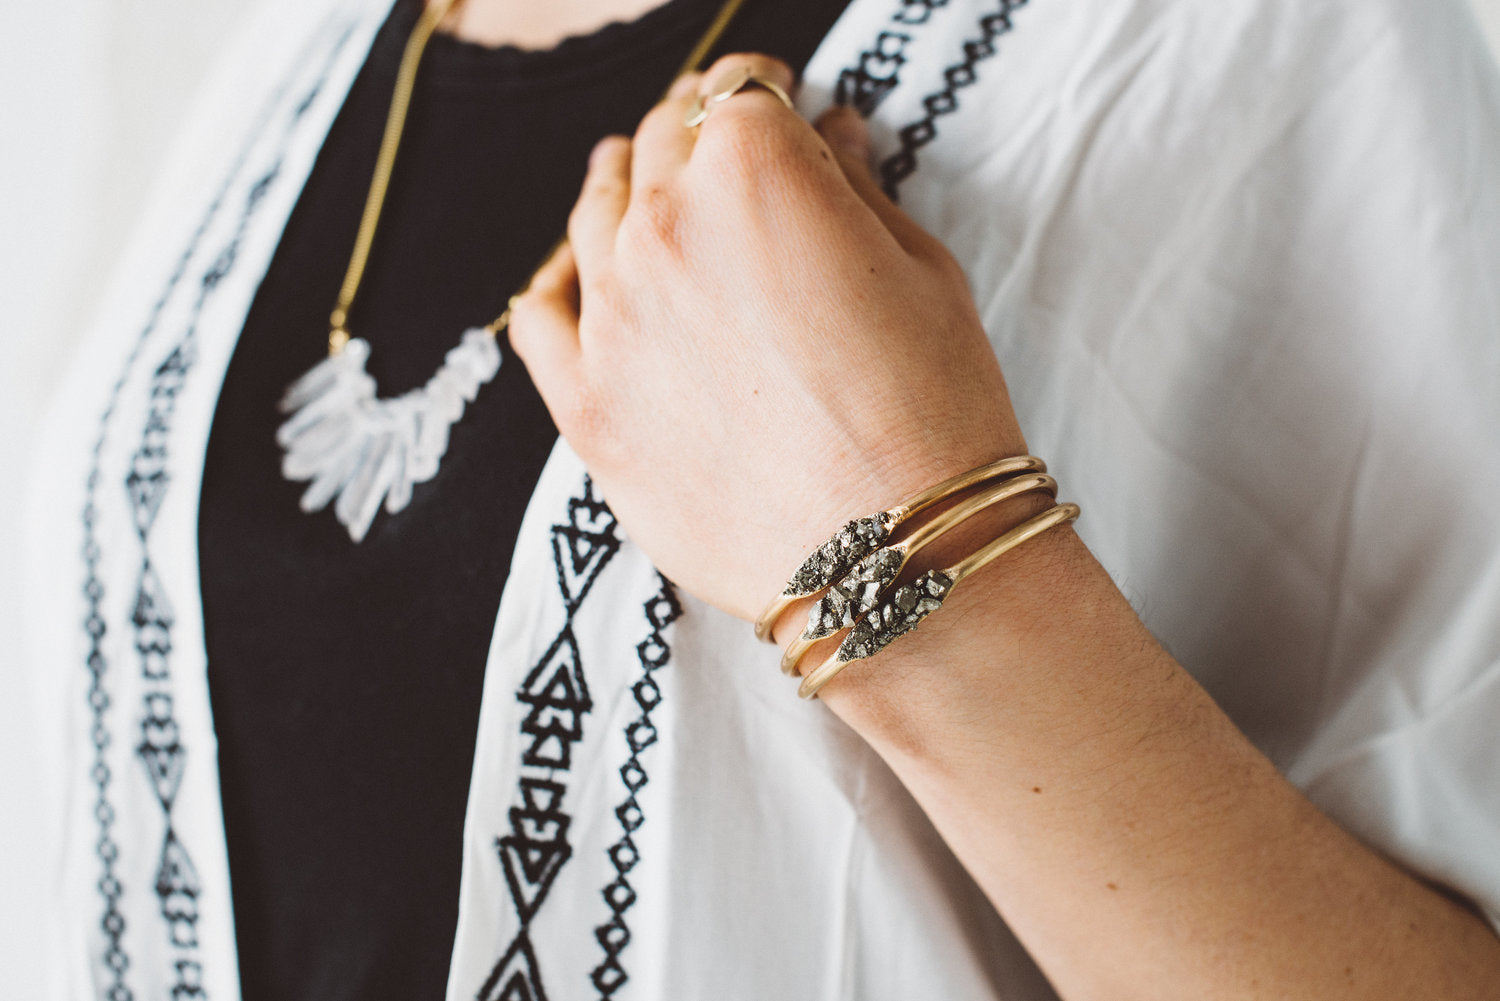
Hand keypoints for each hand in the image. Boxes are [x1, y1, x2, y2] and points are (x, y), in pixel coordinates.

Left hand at [509, 53, 1029, 620]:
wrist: (896, 555)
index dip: (764, 90)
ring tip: (649, 189)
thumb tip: (827, 133)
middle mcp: (664, 228)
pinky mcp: (585, 405)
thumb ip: (854, 187)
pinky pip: (535, 316)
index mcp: (753, 171)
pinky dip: (558, 281)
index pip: (740, 92)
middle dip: (696, 129)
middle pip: (662, 142)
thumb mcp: (922, 271)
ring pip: (594, 213)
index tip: (776, 98)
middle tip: (722, 144)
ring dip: (626, 186)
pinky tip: (579, 275)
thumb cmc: (932, 409)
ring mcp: (611, 319)